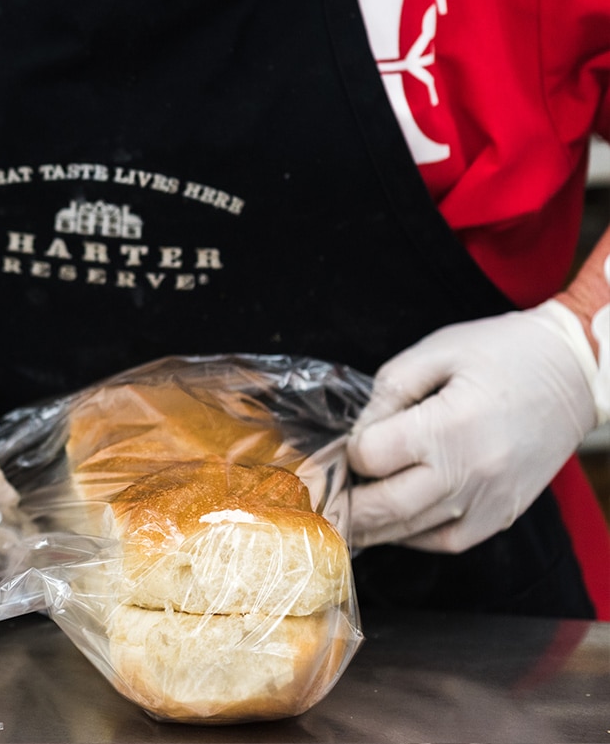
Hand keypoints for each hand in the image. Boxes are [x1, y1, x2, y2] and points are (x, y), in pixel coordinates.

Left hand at [347, 301, 597, 552]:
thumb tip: (356, 433)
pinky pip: (448, 541)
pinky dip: (414, 536)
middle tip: (319, 502)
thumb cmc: (502, 353)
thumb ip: (388, 393)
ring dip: (372, 529)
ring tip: (342, 520)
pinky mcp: (504, 514)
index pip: (371, 456)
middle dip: (345, 506)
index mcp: (448, 426)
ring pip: (413, 531)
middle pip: (386, 506)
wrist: (574, 373)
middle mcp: (470, 472)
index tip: (344, 443)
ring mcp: (489, 499)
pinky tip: (394, 522)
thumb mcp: (436, 352)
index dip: (350, 449)